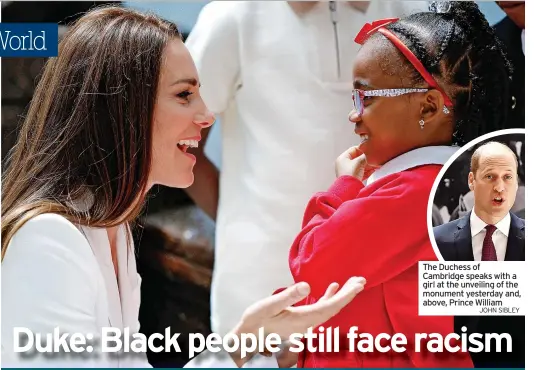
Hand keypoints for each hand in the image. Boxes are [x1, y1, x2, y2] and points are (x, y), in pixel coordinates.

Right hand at [230, 277, 365, 366]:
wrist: (248, 338)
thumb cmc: (256, 322)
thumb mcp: (269, 306)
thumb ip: (288, 296)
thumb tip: (306, 285)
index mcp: (303, 319)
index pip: (330, 307)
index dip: (346, 295)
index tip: (358, 284)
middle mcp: (309, 323)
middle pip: (334, 308)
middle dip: (349, 294)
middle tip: (361, 280)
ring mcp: (306, 323)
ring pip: (330, 308)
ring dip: (342, 296)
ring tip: (353, 283)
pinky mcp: (302, 320)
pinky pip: (321, 309)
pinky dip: (329, 298)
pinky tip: (333, 288)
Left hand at [335, 146, 377, 180]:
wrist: (349, 189)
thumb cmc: (350, 174)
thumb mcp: (359, 162)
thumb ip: (365, 156)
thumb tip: (369, 154)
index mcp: (343, 158)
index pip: (353, 149)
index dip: (362, 149)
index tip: (370, 150)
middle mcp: (344, 164)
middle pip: (357, 158)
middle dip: (367, 159)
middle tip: (374, 158)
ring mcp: (348, 172)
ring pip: (360, 166)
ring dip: (368, 165)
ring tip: (376, 165)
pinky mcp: (353, 178)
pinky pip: (361, 172)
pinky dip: (367, 171)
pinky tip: (373, 170)